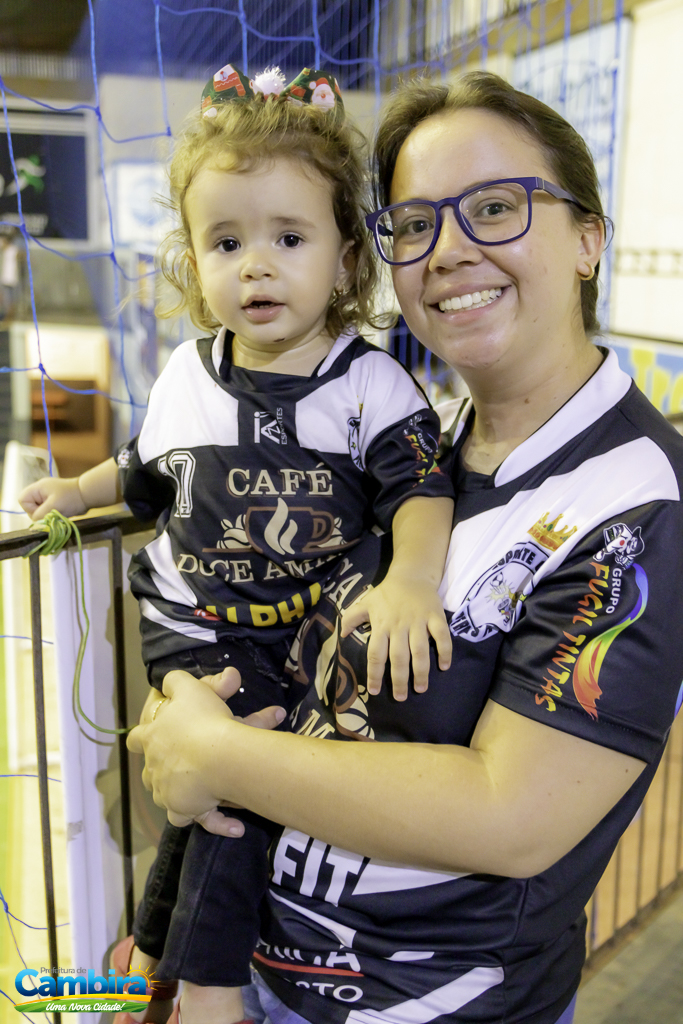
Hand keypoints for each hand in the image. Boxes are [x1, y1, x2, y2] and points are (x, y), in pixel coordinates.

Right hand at [18, 476, 85, 520]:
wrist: (88, 494)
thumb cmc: (71, 498)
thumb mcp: (53, 507)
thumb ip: (40, 515)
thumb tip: (35, 523)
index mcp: (38, 488)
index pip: (23, 499)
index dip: (29, 508)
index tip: (42, 512)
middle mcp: (41, 491)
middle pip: (31, 506)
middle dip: (40, 513)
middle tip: (52, 513)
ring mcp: (48, 496)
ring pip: (40, 510)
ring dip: (48, 515)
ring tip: (59, 512)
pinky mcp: (55, 501)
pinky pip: (48, 511)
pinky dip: (53, 514)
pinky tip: (62, 513)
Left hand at [127, 669, 286, 834]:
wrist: (218, 757)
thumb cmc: (202, 720)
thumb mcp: (190, 688)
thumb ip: (176, 681)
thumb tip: (170, 679)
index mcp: (151, 737)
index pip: (136, 738)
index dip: (142, 736)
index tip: (149, 735)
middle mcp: (154, 767)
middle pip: (151, 771)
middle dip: (165, 769)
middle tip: (186, 763)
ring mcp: (167, 793)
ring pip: (171, 796)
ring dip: (188, 794)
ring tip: (211, 790)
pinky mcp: (185, 811)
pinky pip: (204, 819)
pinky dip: (220, 822)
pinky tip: (236, 825)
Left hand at [341, 572, 451, 699]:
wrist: (412, 574)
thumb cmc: (387, 593)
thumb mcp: (366, 602)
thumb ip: (351, 617)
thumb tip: (340, 634)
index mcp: (381, 625)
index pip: (376, 654)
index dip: (374, 674)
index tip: (374, 690)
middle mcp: (399, 626)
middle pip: (398, 657)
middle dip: (399, 680)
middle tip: (400, 697)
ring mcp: (419, 621)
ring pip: (420, 650)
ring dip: (421, 671)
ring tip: (421, 688)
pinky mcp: (436, 616)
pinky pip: (442, 636)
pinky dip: (444, 651)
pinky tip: (444, 666)